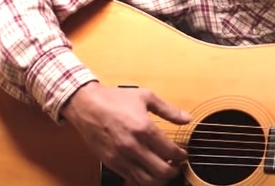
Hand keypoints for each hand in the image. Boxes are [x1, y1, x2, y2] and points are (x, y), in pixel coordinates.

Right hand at [61, 82, 191, 185]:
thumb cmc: (115, 99)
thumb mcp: (146, 97)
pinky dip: (143, 179)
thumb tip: (188, 119)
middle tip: (176, 166)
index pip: (170, 151)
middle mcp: (133, 146)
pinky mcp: (111, 163)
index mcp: (144, 128)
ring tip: (164, 171)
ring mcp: (121, 157)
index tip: (183, 155)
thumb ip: (169, 110)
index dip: (181, 156)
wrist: (86, 105)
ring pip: (146, 180)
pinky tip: (147, 171)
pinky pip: (131, 178)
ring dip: (159, 179)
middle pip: (161, 171)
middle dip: (173, 171)